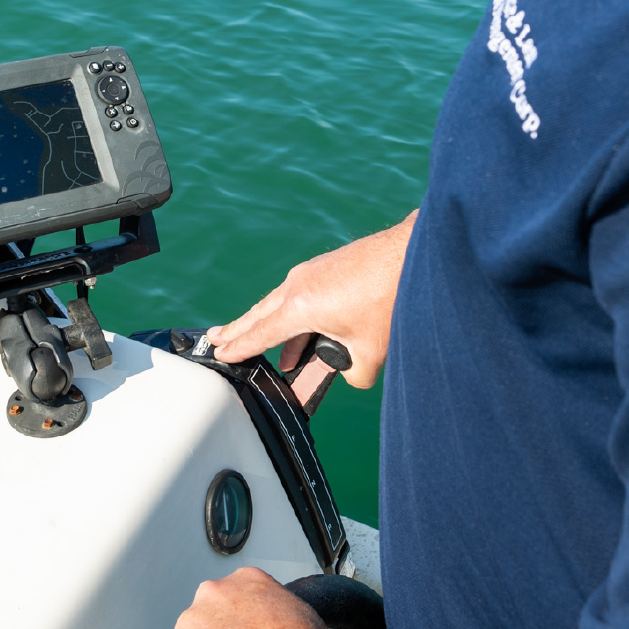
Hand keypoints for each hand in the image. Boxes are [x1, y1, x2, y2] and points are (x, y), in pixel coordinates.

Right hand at [207, 210, 417, 392]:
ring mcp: (311, 272)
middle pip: (259, 314)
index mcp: (299, 307)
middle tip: (215, 339)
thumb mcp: (371, 353)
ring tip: (270, 349)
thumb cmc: (389, 300)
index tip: (219, 354)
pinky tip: (307, 330)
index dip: (239, 348)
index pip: (260, 334)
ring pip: (280, 304)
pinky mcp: (327, 266)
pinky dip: (295, 315)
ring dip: (273, 326)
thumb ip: (352, 374)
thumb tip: (348, 372)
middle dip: (238, 330)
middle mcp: (297, 285)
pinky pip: (300, 294)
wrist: (412, 254)